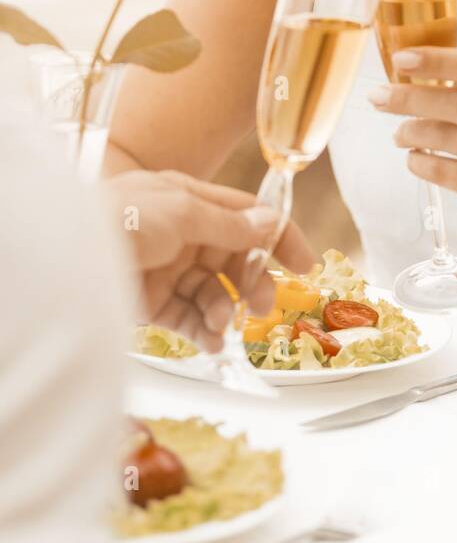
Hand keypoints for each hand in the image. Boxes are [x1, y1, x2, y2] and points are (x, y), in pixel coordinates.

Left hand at [103, 169, 315, 351]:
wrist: (66, 255)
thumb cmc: (122, 217)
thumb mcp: (183, 211)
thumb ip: (229, 223)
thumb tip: (269, 223)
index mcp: (190, 200)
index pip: (247, 216)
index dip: (278, 238)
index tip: (305, 266)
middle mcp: (182, 233)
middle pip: (234, 258)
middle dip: (253, 281)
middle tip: (264, 306)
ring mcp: (167, 269)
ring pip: (214, 291)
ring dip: (226, 309)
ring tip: (224, 324)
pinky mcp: (151, 303)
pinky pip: (188, 318)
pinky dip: (204, 331)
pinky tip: (212, 342)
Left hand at [369, 48, 456, 231]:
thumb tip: (407, 67)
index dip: (437, 60)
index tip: (400, 58)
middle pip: (455, 103)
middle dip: (408, 98)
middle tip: (377, 96)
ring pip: (443, 137)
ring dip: (409, 131)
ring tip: (399, 133)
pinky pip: (440, 169)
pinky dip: (417, 160)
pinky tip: (414, 155)